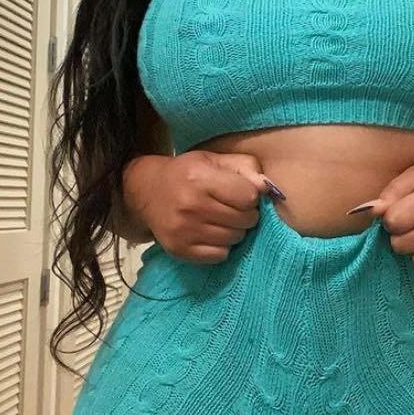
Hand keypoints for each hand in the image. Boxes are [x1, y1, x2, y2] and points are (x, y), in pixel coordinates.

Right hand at [123, 150, 278, 264]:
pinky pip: (220, 255)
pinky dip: (222, 246)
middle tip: (233, 208)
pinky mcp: (180, 250)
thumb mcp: (214, 159)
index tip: (240, 193)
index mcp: (201, 178)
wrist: (147, 191)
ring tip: (222, 220)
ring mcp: (184, 230)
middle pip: (244, 220)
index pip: (248, 196)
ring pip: (234, 238)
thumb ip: (245, 167)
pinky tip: (212, 233)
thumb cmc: (188, 172)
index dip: (250, 196)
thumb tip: (267, 187)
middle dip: (245, 214)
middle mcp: (191, 205)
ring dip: (235, 230)